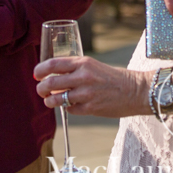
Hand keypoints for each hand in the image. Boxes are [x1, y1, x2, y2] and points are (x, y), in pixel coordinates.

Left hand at [34, 56, 151, 117]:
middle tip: (40, 90)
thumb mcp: (93, 66)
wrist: (135, 91)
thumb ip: (75, 70)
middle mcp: (83, 77)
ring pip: (57, 99)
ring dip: (50, 101)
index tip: (36, 74)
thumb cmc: (113, 78)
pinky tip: (71, 105)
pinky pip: (70, 109)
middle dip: (41, 88)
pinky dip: (67, 108)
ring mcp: (86, 94)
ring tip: (50, 101)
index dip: (40, 70)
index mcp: (84, 63)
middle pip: (51, 82)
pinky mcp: (90, 108)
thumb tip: (53, 78)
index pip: (53, 64)